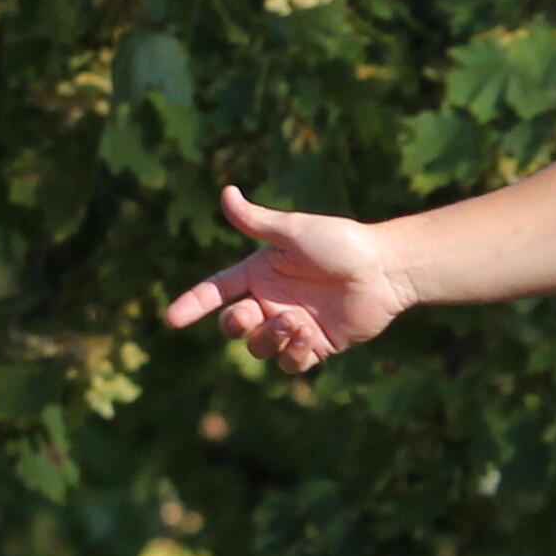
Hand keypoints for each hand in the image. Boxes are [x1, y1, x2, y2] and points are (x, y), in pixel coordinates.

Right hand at [160, 183, 413, 372]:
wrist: (384, 269)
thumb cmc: (340, 242)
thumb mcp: (293, 231)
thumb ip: (256, 220)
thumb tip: (226, 192)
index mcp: (260, 272)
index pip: (217, 291)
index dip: (193, 304)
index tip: (172, 320)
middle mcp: (272, 300)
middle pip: (234, 325)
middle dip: (237, 324)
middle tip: (255, 314)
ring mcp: (292, 325)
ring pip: (259, 348)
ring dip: (270, 338)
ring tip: (297, 323)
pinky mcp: (316, 346)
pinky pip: (290, 363)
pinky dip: (292, 354)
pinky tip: (308, 337)